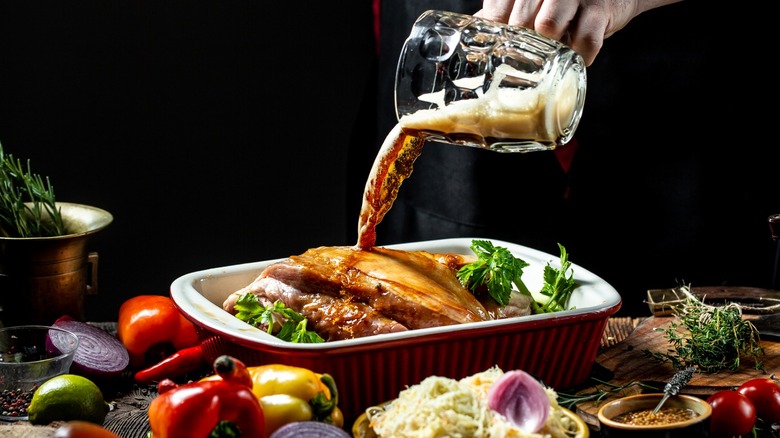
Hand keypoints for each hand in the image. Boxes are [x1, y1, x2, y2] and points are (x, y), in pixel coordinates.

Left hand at [475, 0, 681, 65]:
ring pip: (549, 25)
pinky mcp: (600, 11)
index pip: (499, 4)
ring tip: (549, 55)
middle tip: (524, 56)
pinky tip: (576, 59)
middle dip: (520, 42)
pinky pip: (586, 40)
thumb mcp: (533, 0)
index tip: (497, 44)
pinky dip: (579, 56)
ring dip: (547, 47)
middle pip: (522, 17)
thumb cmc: (564, 1)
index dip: (496, 27)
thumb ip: (507, 10)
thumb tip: (477, 30)